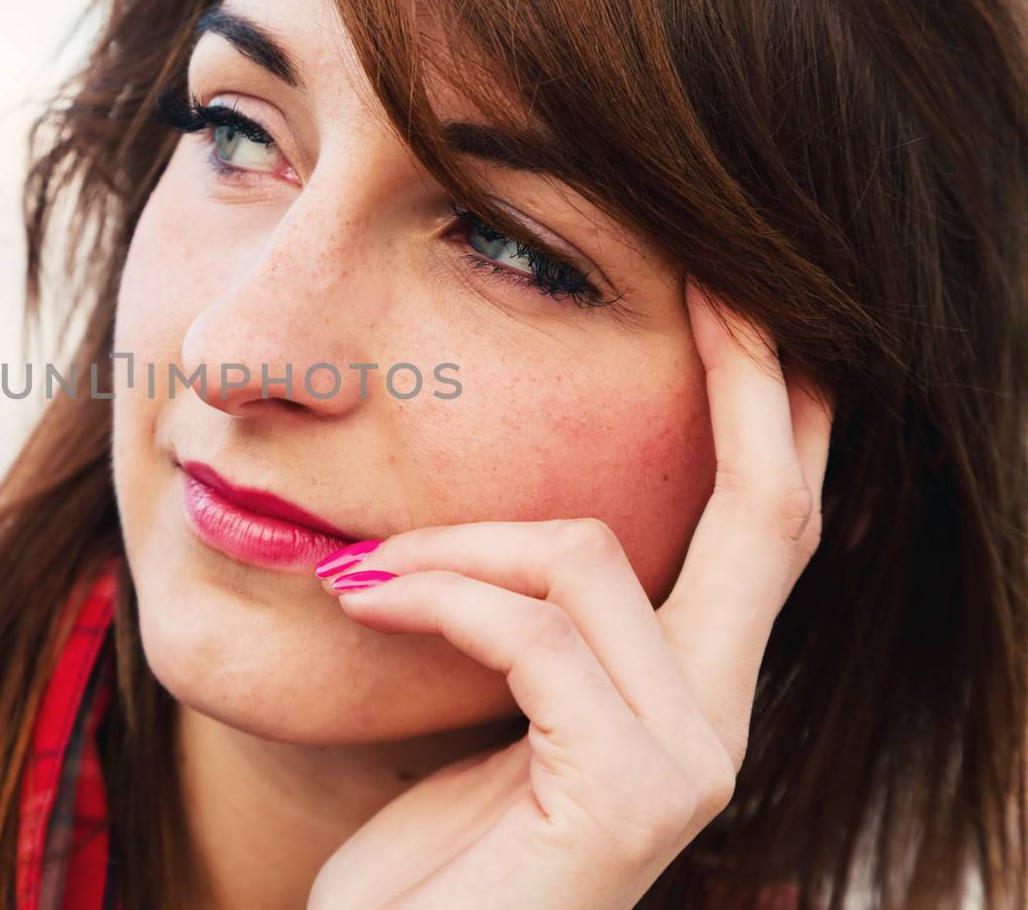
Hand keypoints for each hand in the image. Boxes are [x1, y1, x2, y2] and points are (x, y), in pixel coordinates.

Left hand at [305, 277, 834, 909]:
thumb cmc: (420, 859)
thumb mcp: (476, 707)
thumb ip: (514, 618)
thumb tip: (473, 513)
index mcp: (683, 691)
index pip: (762, 524)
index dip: (770, 406)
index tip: (737, 294)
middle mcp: (715, 723)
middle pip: (768, 515)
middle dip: (745, 382)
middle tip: (709, 276)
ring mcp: (684, 765)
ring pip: (590, 556)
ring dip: (453, 540)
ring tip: (357, 570)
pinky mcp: (628, 798)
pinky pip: (530, 630)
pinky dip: (434, 595)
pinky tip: (361, 600)